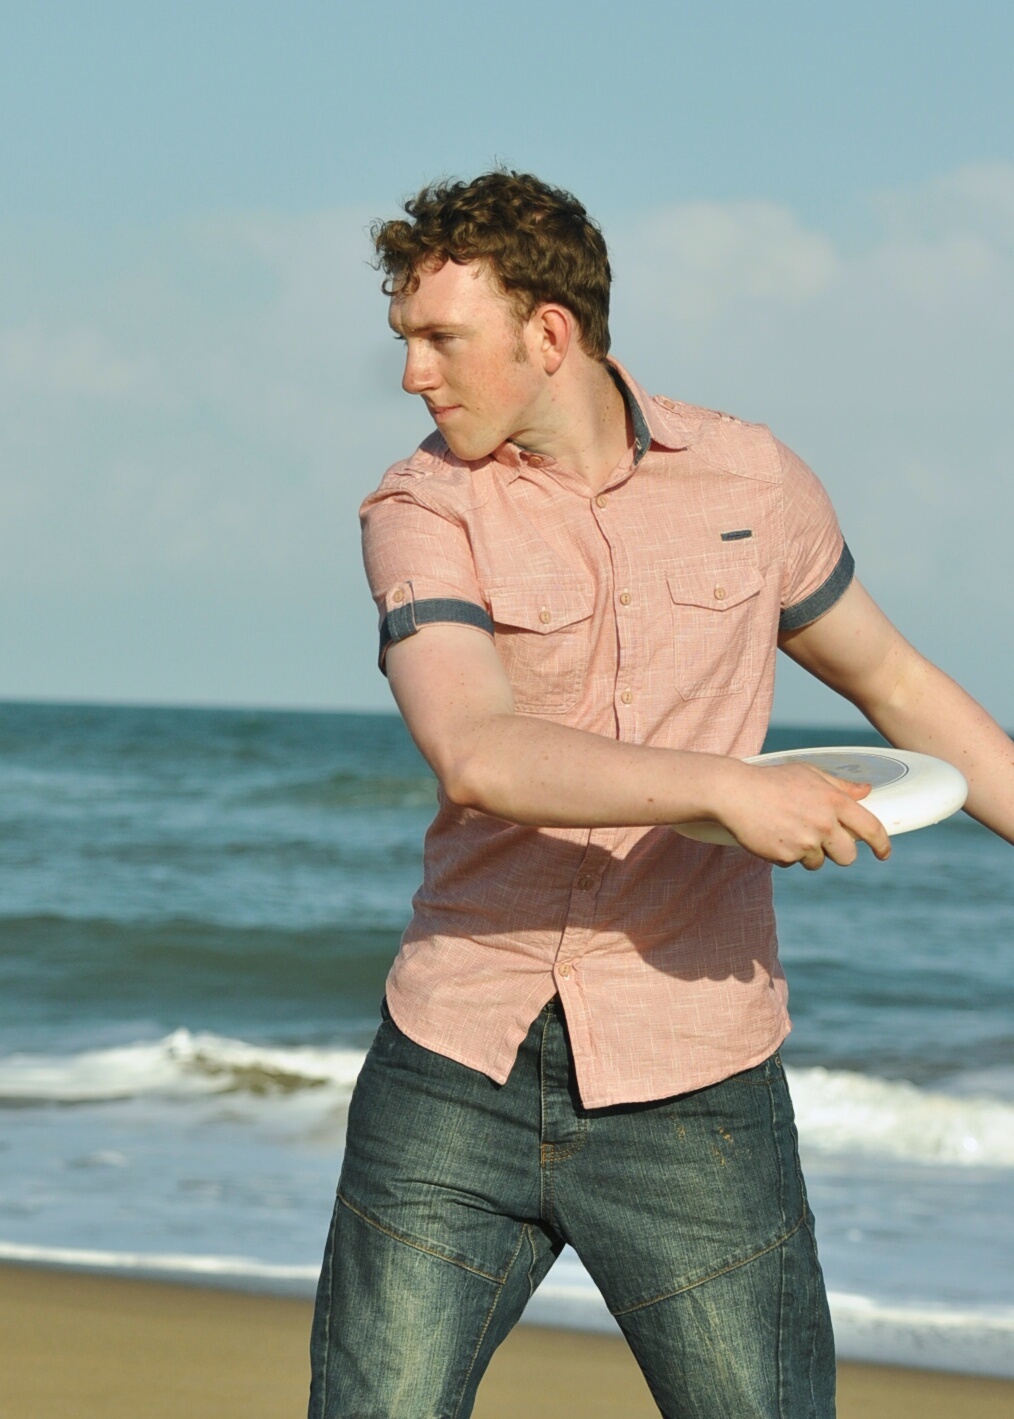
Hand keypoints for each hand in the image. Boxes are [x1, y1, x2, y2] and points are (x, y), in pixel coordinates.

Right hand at [714, 761, 891, 869]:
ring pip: (818, 862)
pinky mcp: (786, 856)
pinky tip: (773, 835)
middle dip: (839, 853)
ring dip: (808, 853)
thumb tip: (866, 791)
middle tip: (824, 843)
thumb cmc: (772, 780)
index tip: (884, 853)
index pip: (871, 828)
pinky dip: (786, 854)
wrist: (735, 793)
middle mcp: (824, 824)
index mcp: (834, 801)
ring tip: (790, 832)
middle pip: (848, 856)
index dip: (882, 844)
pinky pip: (793, 863)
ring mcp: (805, 842)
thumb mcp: (808, 774)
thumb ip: (840, 785)